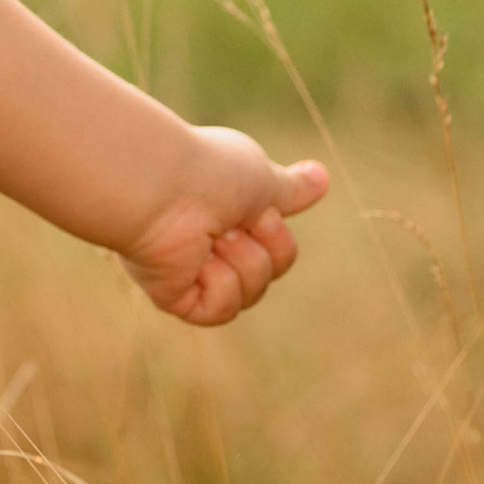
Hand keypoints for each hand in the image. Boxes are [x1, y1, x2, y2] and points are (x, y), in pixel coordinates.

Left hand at [118, 126, 327, 328]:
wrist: (162, 189)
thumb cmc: (208, 173)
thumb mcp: (262, 177)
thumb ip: (289, 189)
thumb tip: (322, 178)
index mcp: (230, 213)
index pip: (276, 240)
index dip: (274, 227)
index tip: (259, 207)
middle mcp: (213, 242)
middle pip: (274, 269)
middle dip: (266, 244)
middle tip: (232, 221)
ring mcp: (194, 272)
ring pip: (253, 292)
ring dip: (242, 261)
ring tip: (211, 237)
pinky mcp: (178, 298)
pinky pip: (223, 310)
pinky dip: (218, 284)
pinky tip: (196, 262)